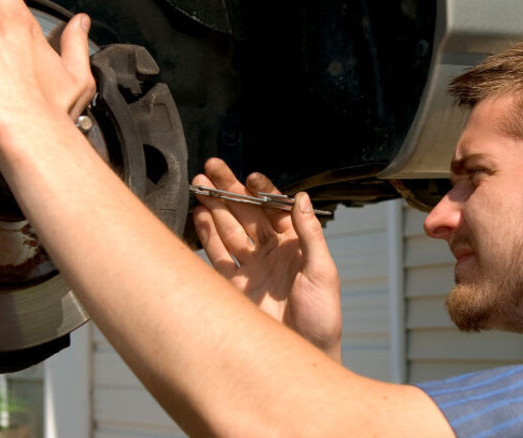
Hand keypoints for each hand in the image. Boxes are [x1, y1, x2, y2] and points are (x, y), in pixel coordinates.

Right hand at [193, 158, 341, 360]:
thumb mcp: (323, 271)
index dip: (262, 191)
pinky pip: (217, 255)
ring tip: (199, 186)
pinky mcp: (234, 286)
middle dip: (230, 190)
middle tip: (213, 168)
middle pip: (247, 214)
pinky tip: (199, 215)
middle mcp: (272, 252)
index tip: (250, 177)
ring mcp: (251, 268)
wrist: (304, 354)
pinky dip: (207, 234)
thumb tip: (302, 198)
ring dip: (214, 207)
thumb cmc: (323, 318)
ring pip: (229, 229)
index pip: (275, 209)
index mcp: (296, 244)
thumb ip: (311, 234)